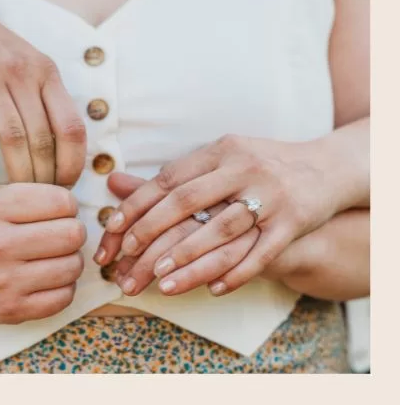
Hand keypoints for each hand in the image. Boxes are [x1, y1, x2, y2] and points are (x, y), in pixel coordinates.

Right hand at [0, 0, 85, 190]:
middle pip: (41, 139)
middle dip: (44, 178)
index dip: (73, 164)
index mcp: (45, 70)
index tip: (67, 187)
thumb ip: (49, 97)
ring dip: (16, 176)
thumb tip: (69, 150)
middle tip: (39, 202)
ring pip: (11, 139)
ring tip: (16, 198)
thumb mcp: (32, 62)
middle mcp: (20, 72)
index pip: (71, 126)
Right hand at [0, 183, 85, 329]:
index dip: (68, 204)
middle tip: (64, 233)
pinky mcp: (13, 310)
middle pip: (71, 234)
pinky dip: (65, 285)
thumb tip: (75, 205)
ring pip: (72, 266)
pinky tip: (51, 277)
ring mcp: (5, 281)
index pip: (59, 201)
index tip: (61, 210)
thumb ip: (30, 195)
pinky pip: (64, 297)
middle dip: (74, 231)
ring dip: (72, 259)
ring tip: (58, 255)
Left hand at [96, 133, 348, 297]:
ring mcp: (268, 195)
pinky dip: (237, 272)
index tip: (112, 229)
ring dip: (190, 256)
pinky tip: (215, 289)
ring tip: (163, 280)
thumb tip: (113, 181)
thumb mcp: (220, 158)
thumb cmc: (261, 165)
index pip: (170, 178)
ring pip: (221, 229)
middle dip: (153, 231)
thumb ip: (173, 174)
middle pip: (188, 200)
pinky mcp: (291, 222)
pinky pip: (261, 252)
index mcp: (221, 149)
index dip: (139, 204)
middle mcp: (242, 168)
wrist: (326, 169)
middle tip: (126, 257)